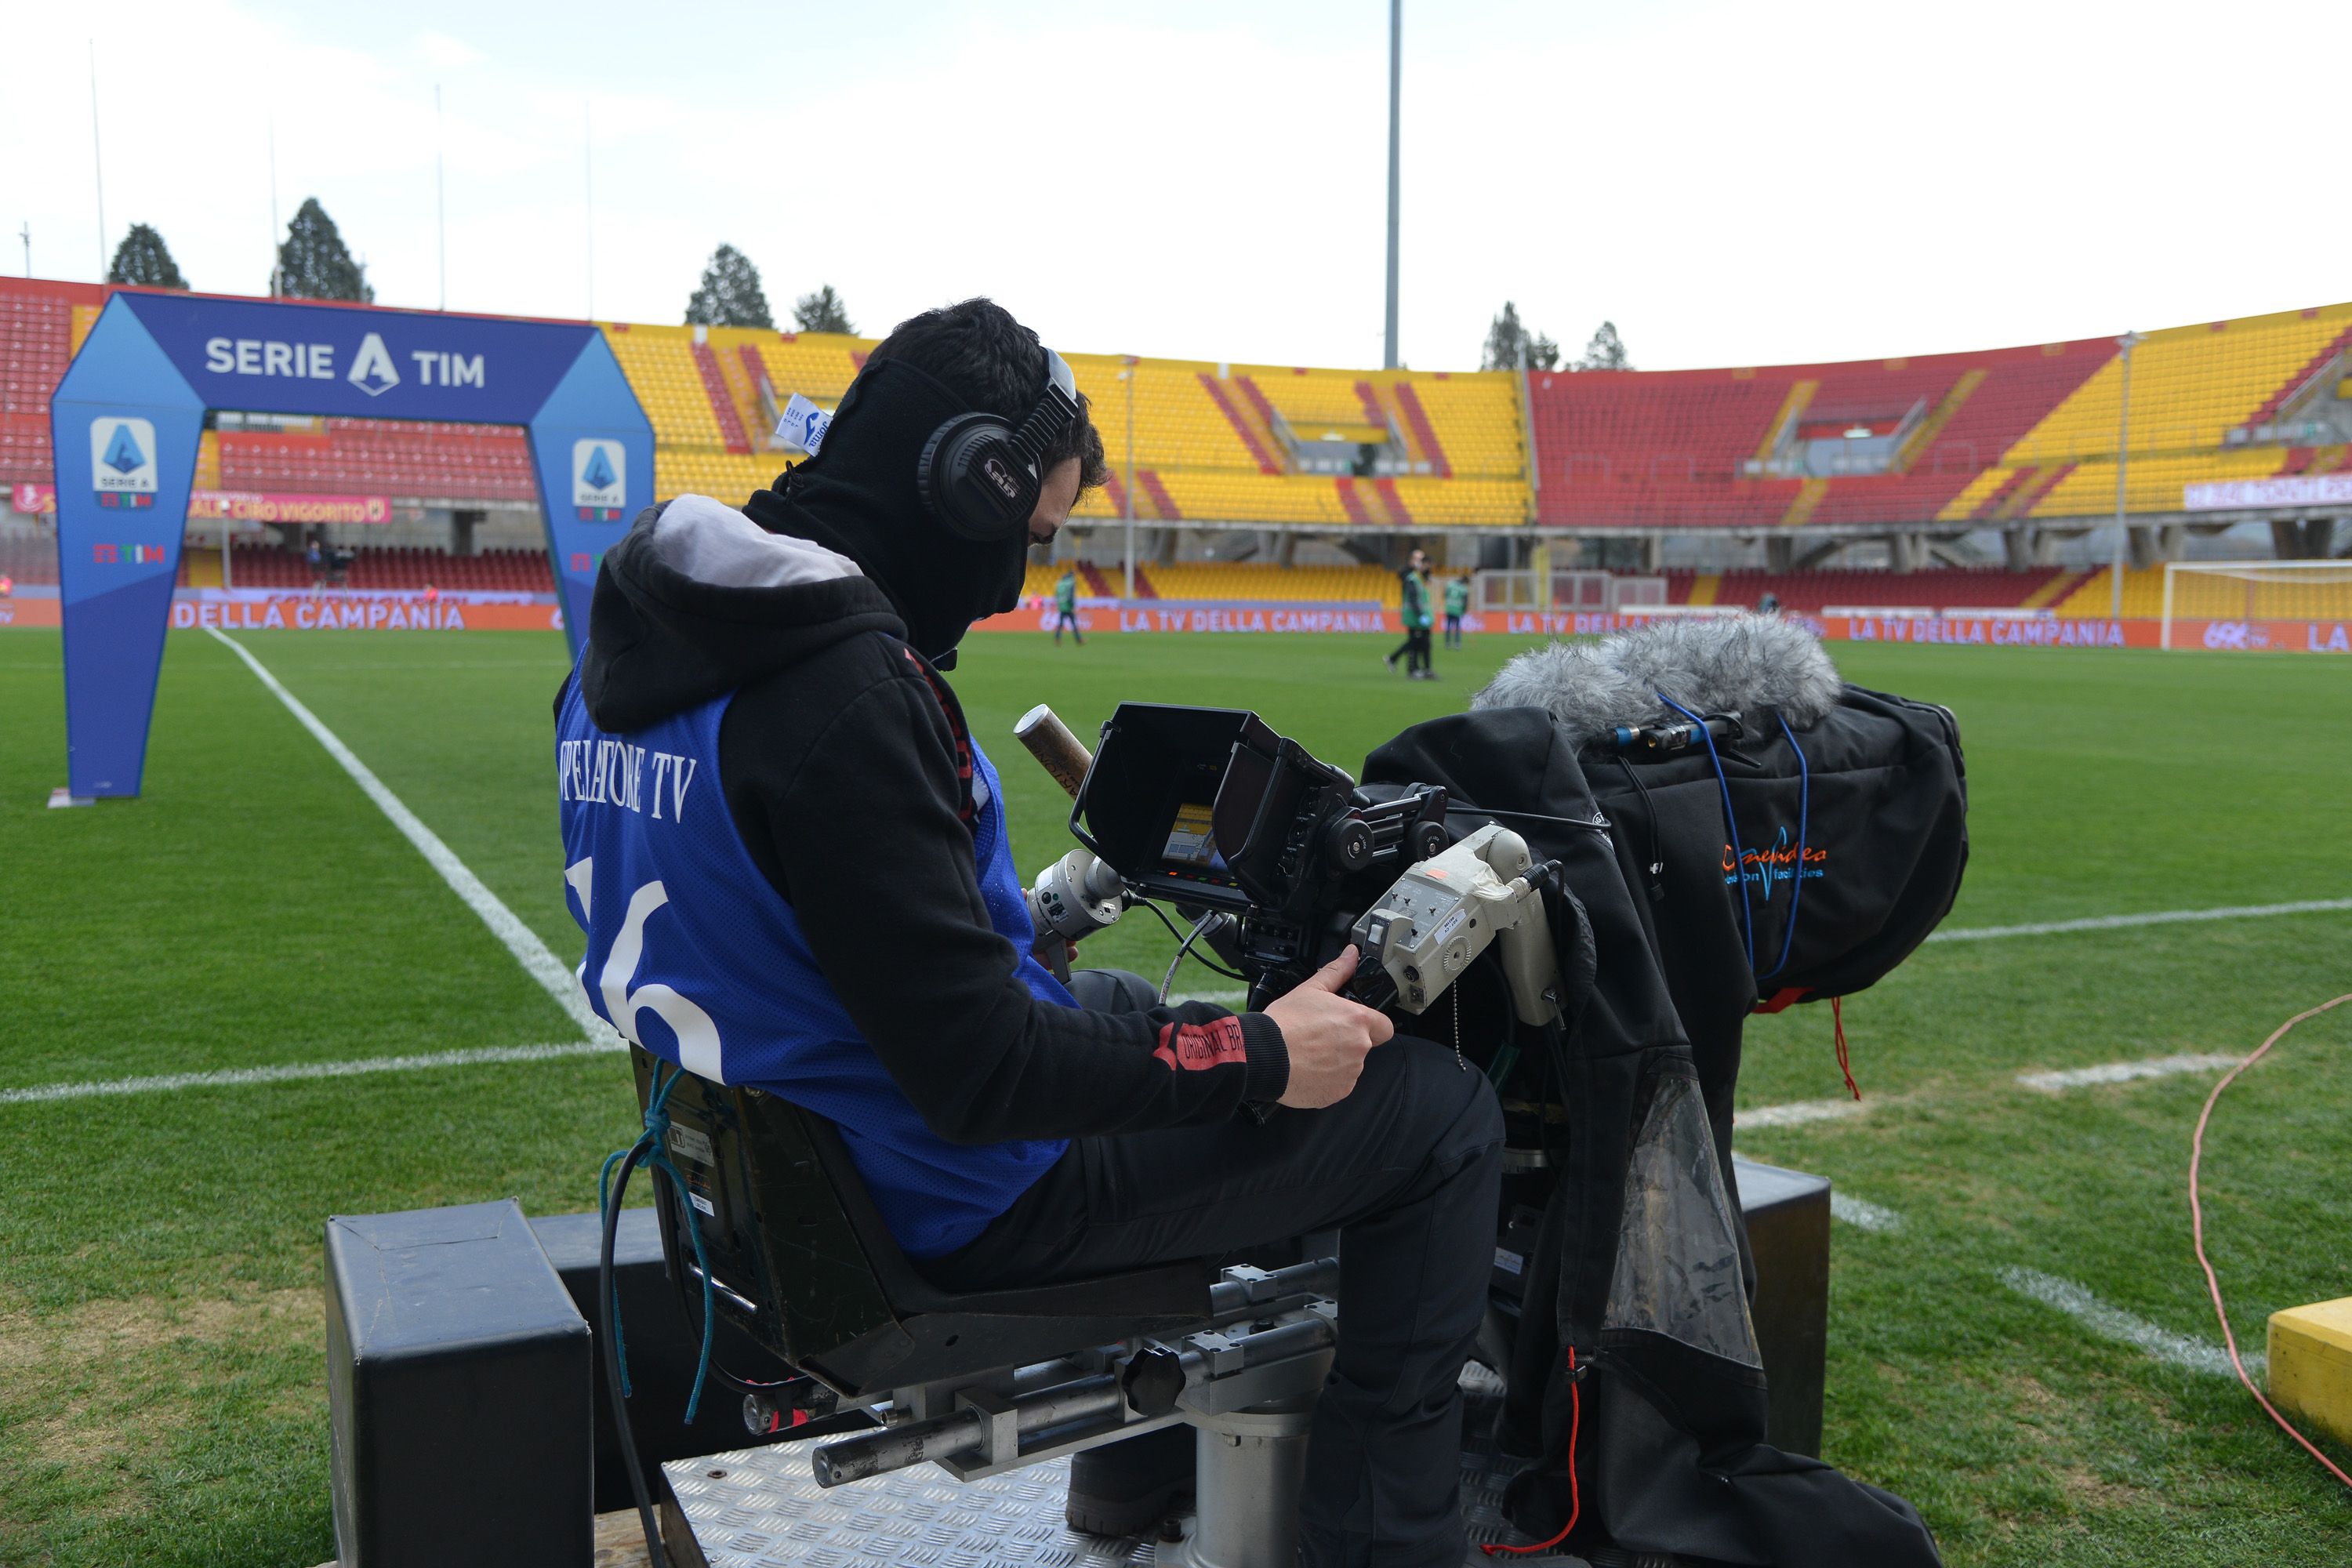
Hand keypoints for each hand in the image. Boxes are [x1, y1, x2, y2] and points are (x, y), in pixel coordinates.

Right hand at [1263, 946, 1393, 1108]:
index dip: (1372, 1025)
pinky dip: (1327, 1079)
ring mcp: (1350, 1072)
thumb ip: (1337, 972)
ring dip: (1337, 1061)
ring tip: (1311, 1053)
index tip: (1354, 1024)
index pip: (1385, 1026)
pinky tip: (1308, 1068)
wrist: (1264, 1055)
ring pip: (1350, 1066)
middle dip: (1347, 1042)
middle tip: (1321, 1037)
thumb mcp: (1311, 989)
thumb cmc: (1285, 1023)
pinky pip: (1339, 1084)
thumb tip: (1351, 955)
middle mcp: (1359, 1047)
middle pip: (1364, 1046)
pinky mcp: (1338, 1092)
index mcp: (1357, 1020)